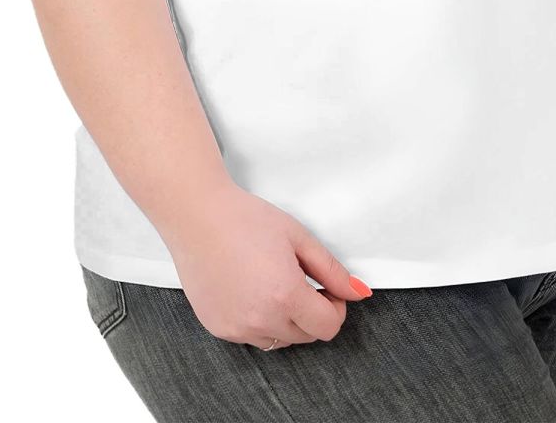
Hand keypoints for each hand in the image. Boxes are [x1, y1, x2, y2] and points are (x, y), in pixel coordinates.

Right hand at [161, 179, 373, 347]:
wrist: (196, 216)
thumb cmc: (245, 219)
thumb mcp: (298, 237)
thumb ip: (332, 270)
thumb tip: (359, 293)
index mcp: (285, 295)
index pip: (328, 327)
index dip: (335, 307)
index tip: (327, 288)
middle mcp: (261, 319)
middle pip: (306, 336)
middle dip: (312, 312)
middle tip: (300, 278)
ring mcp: (237, 329)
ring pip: (280, 340)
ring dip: (286, 320)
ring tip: (272, 281)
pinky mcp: (219, 329)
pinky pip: (253, 337)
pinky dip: (260, 320)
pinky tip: (251, 289)